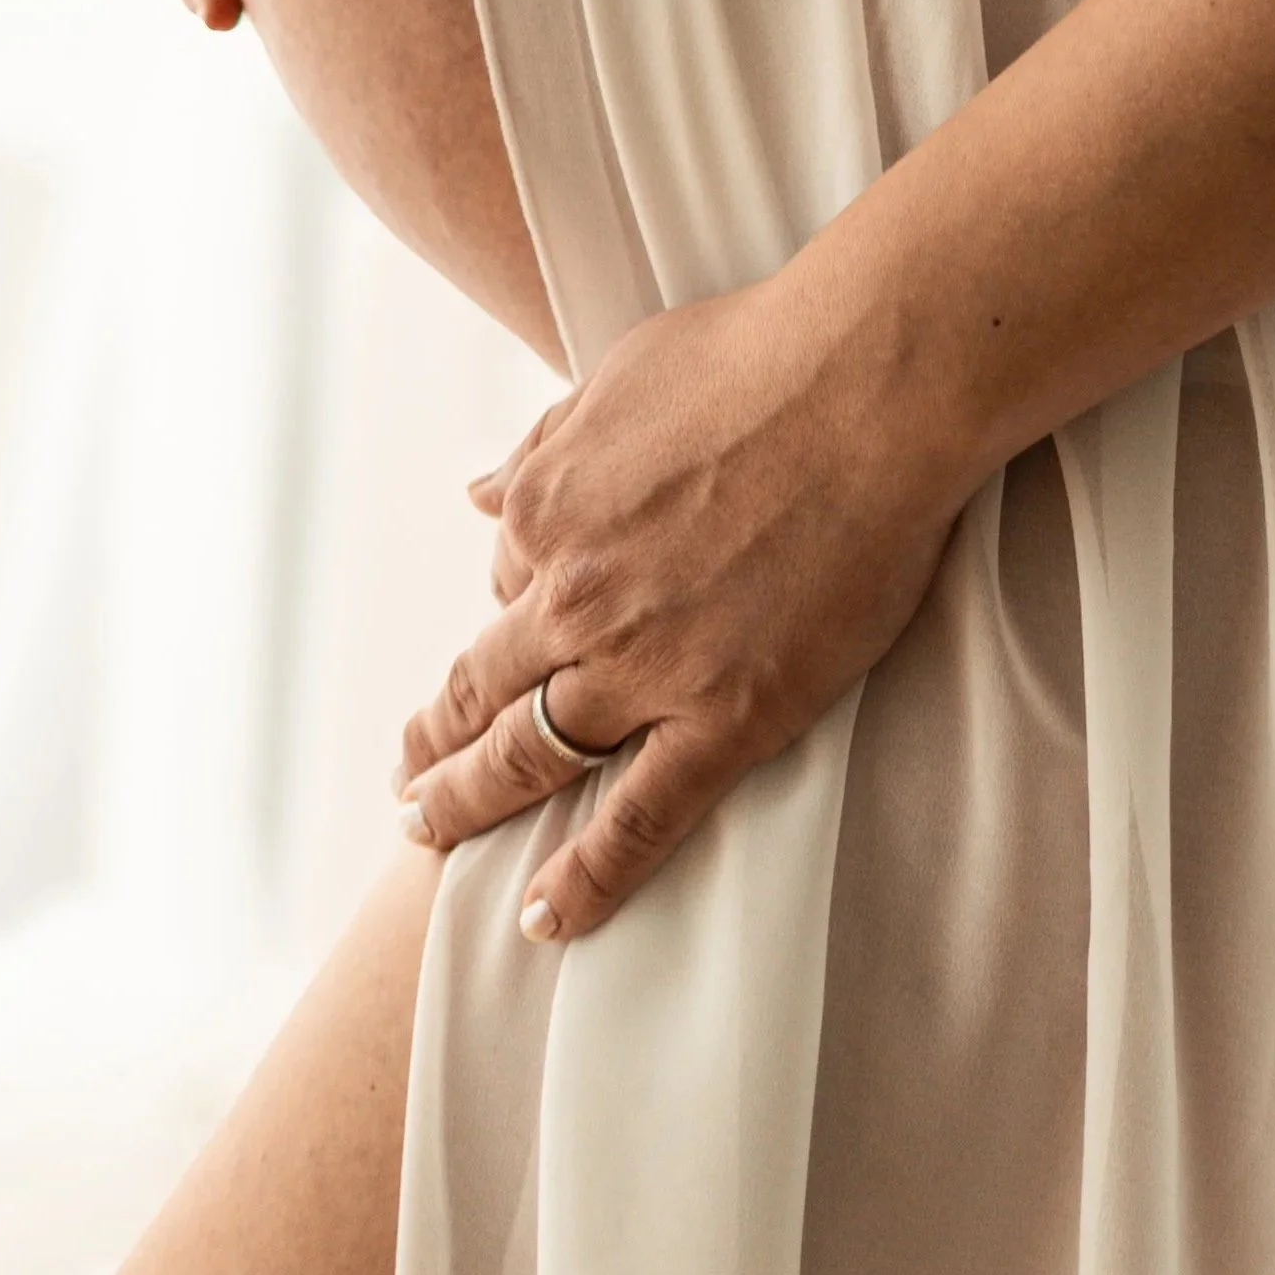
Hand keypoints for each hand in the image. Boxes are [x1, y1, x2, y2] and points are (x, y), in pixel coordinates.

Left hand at [393, 268, 969, 939]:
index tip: (518, 625)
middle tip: (408, 782)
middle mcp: (574, 597)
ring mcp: (646, 666)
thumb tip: (477, 490)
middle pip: (482, 687)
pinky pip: (638, 819)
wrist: (866, 386)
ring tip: (431, 834)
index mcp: (545, 509)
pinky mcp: (727, 717)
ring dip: (468, 802)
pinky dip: (584, 878)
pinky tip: (543, 918)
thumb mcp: (614, 378)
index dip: (514, 600)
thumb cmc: (755, 355)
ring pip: (532, 755)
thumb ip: (542, 446)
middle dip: (436, 740)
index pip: (506, 573)